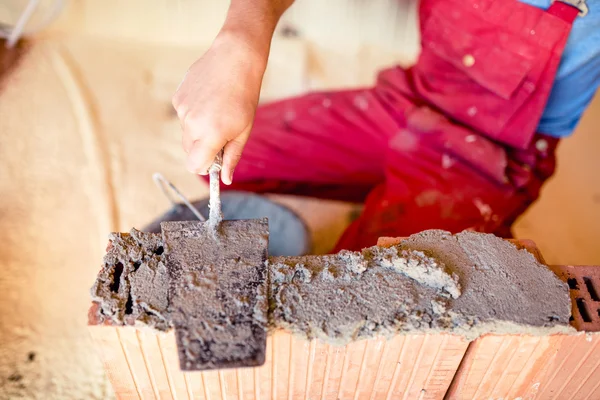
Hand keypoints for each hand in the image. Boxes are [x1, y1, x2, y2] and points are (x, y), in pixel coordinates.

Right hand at [172, 33, 265, 184]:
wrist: (234, 58)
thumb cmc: (244, 96)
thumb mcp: (243, 130)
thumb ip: (232, 157)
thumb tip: (225, 179)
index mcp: (210, 136)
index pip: (195, 166)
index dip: (205, 166)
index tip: (215, 160)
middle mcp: (192, 125)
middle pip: (190, 151)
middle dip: (203, 149)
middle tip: (222, 132)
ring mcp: (182, 111)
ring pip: (187, 133)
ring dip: (199, 130)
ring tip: (217, 110)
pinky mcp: (177, 98)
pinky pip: (184, 116)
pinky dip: (194, 114)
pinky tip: (209, 99)